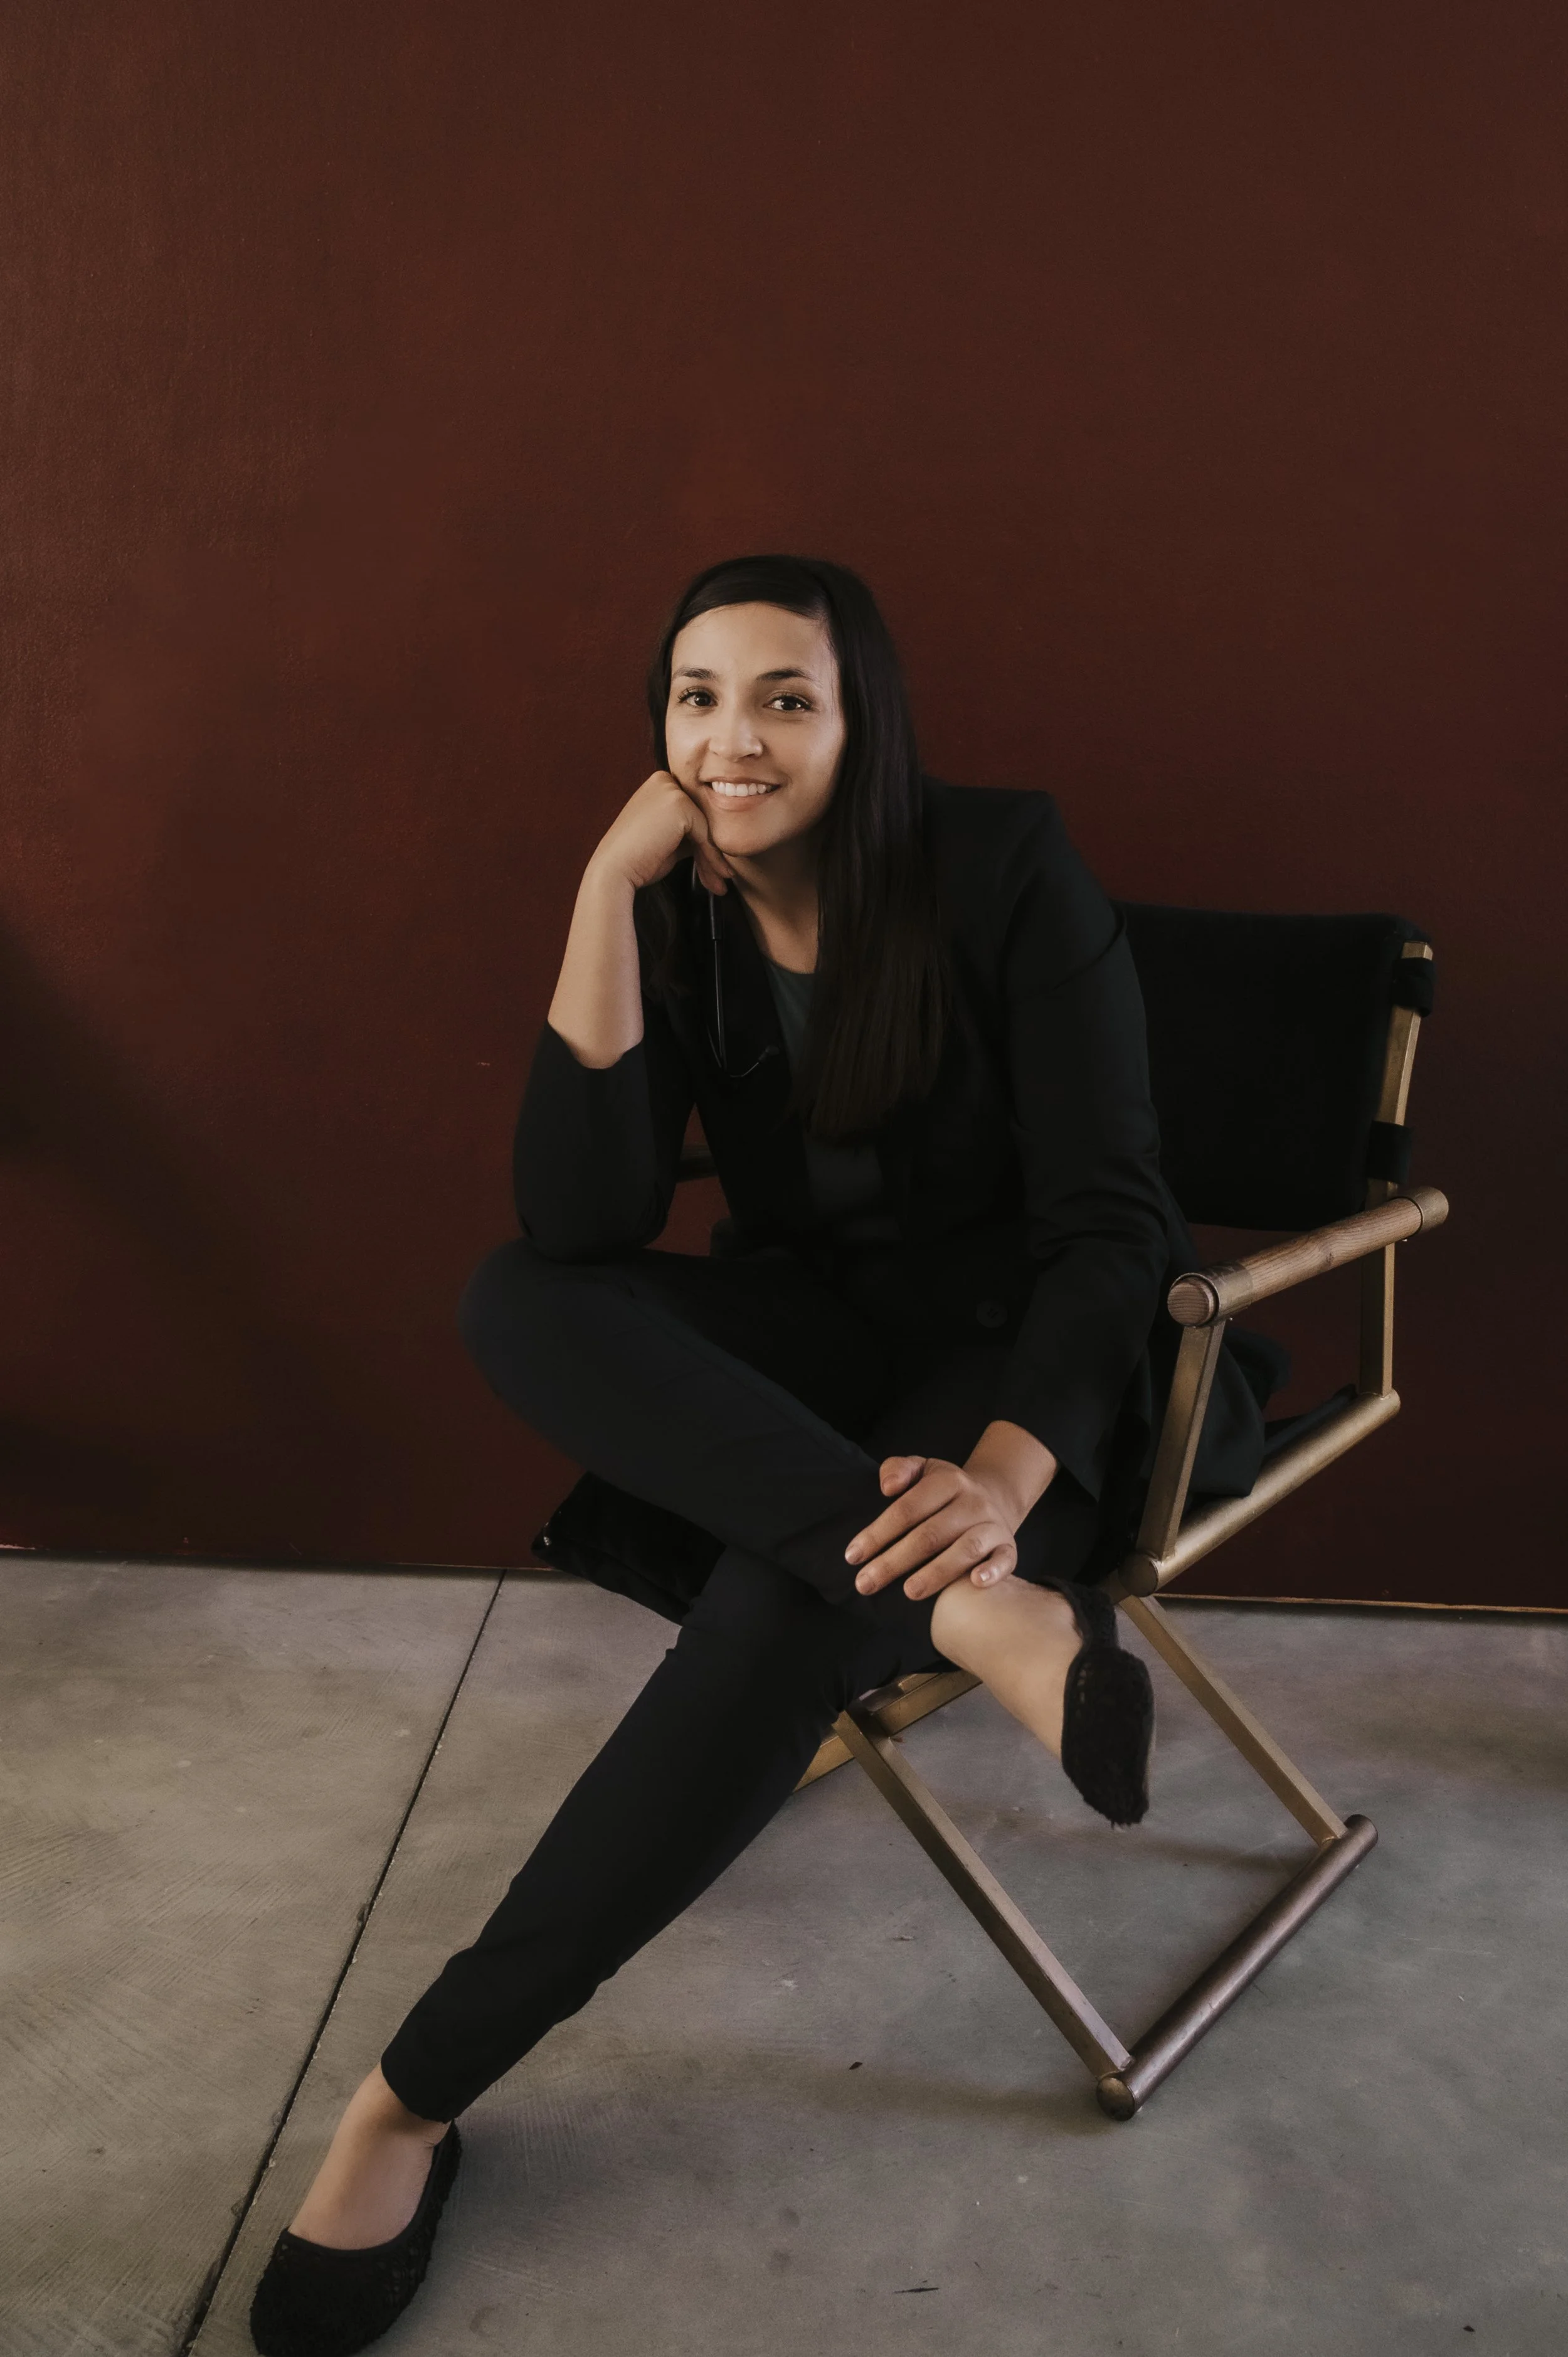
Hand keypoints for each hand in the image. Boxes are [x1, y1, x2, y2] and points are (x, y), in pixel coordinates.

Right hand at [588, 769, 733, 898]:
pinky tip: (718, 879)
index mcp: (658, 784)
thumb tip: (716, 840)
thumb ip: (688, 831)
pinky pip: (706, 834)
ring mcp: (672, 790)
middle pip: (701, 819)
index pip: (692, 813)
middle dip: (711, 853)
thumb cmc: (636, 860)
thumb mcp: (667, 839)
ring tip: (720, 886)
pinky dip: (712, 858)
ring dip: (714, 860)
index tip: (712, 870)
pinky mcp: (680, 804)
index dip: (703, 844)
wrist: (615, 870)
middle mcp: (665, 780)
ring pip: (706, 828)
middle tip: (721, 880)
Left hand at [843, 1420, 1059, 1601]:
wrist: (992, 1499)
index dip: (878, 1533)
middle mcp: (972, 1502)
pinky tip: (974, 1583)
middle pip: (929, 1535)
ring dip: (936, 1573)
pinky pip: (1004, 1560)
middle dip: (894, 1561)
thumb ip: (898, 1469)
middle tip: (865, 1583)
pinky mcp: (1008, 1548)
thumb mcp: (922, 1469)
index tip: (852, 1556)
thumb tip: (887, 1486)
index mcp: (948, 1481)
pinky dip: (992, 1572)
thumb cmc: (942, 1492)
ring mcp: (992, 1525)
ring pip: (965, 1549)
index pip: (907, 1509)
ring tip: (909, 1592)